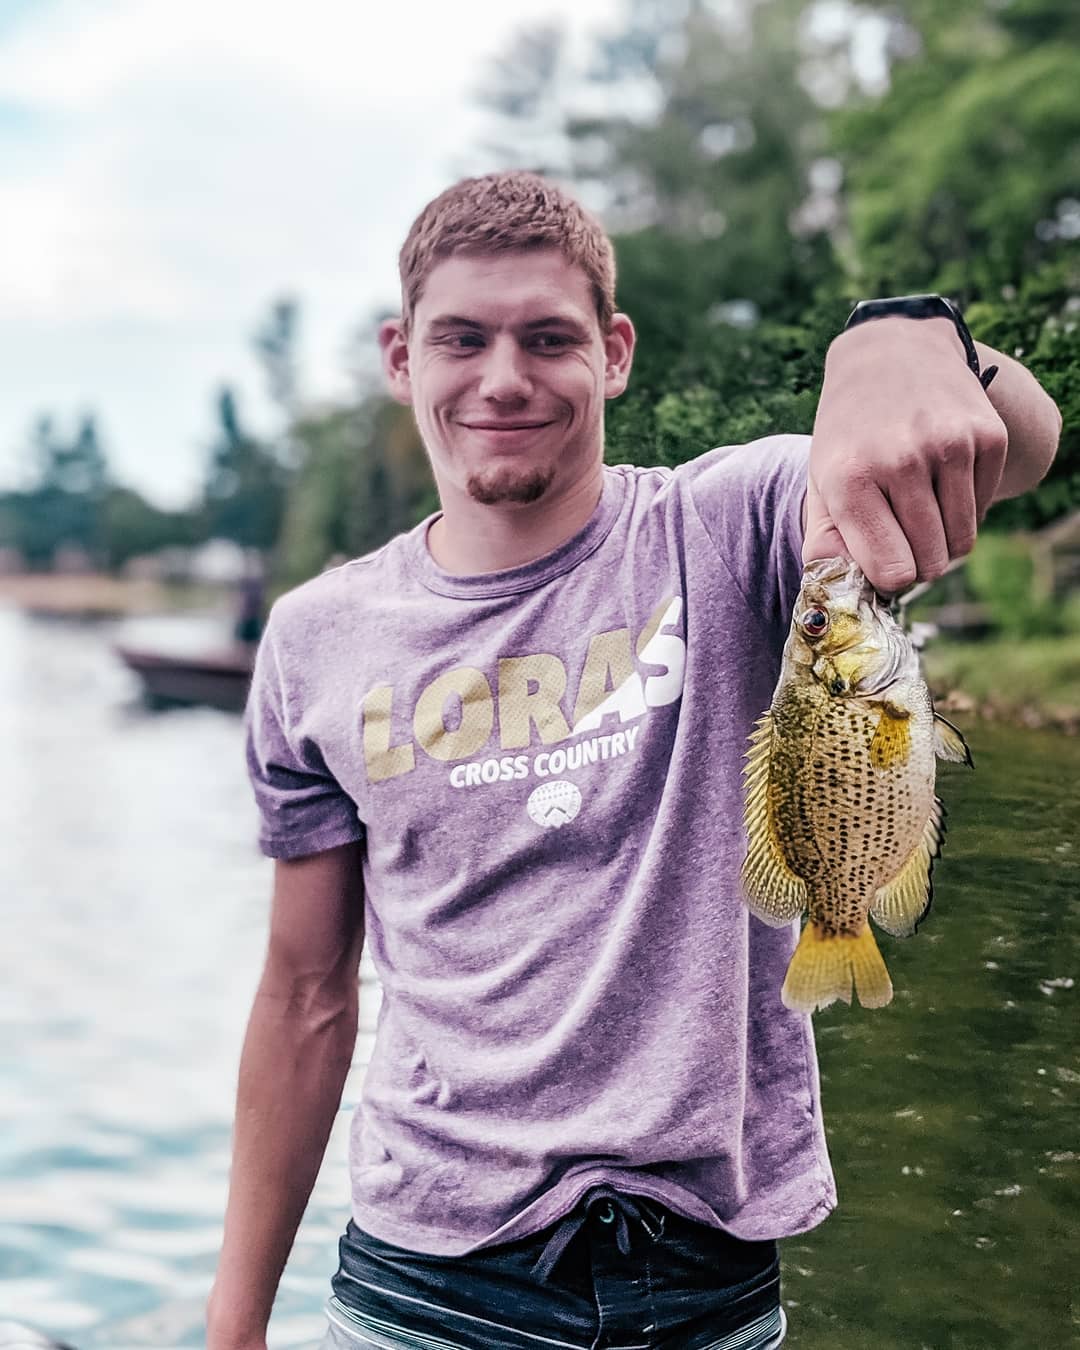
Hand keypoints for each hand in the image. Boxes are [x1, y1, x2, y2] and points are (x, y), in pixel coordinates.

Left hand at [802, 316, 1008, 594]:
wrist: (891, 353)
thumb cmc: (851, 432)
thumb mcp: (822, 479)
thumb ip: (826, 540)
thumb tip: (838, 592)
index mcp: (850, 479)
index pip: (892, 571)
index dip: (892, 576)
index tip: (886, 561)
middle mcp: (901, 460)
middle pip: (931, 561)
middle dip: (920, 562)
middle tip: (904, 535)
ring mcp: (949, 445)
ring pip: (962, 540)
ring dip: (944, 539)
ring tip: (920, 507)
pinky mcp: (987, 435)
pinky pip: (983, 509)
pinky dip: (966, 508)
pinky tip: (941, 479)